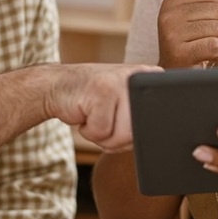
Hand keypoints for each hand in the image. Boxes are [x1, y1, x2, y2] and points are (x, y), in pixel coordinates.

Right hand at [41, 63, 159, 152]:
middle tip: (104, 119)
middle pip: (139, 133)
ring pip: (123, 136)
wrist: (56, 85)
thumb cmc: (93, 102)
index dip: (138, 134)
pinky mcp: (102, 90)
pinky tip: (84, 111)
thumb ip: (142, 121)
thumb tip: (154, 142)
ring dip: (102, 136)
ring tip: (94, 115)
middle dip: (117, 138)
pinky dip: (88, 131)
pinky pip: (101, 132)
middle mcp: (141, 75)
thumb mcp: (124, 108)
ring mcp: (121, 81)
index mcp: (152, 78)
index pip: (161, 122)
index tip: (121, 120)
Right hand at [156, 0, 217, 67]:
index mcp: (171, 2)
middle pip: (216, 10)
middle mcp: (168, 15)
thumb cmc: (192, 45)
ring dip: (217, 41)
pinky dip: (217, 53)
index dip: (217, 9)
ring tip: (202, 48)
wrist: (176, 75)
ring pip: (217, 28)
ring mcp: (171, 34)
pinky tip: (204, 57)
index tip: (203, 24)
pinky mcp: (179, 53)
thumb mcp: (202, 16)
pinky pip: (215, 46)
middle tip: (202, 39)